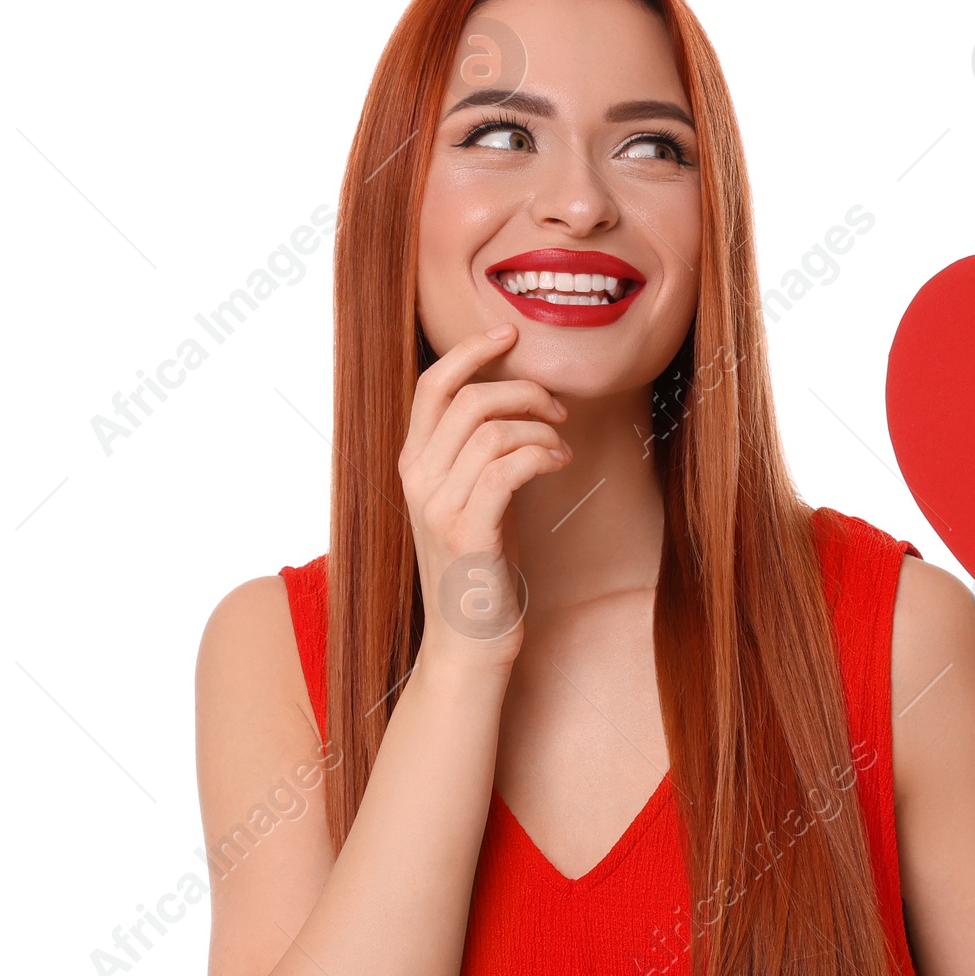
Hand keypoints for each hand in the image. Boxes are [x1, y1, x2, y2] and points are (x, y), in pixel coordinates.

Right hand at [398, 324, 571, 671]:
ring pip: (492, 429)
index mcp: (412, 465)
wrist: (469, 642)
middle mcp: (417, 479)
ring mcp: (439, 505)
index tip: (509, 333)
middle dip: (522, 390)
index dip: (470, 350)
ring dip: (540, 427)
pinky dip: (542, 453)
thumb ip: (476, 456)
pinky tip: (559, 463)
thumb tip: (516, 408)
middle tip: (558, 408)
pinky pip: (509, 466)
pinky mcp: (469, 531)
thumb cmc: (480, 571)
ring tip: (562, 446)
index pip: (431, 385)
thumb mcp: (471, 501)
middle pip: (468, 398)